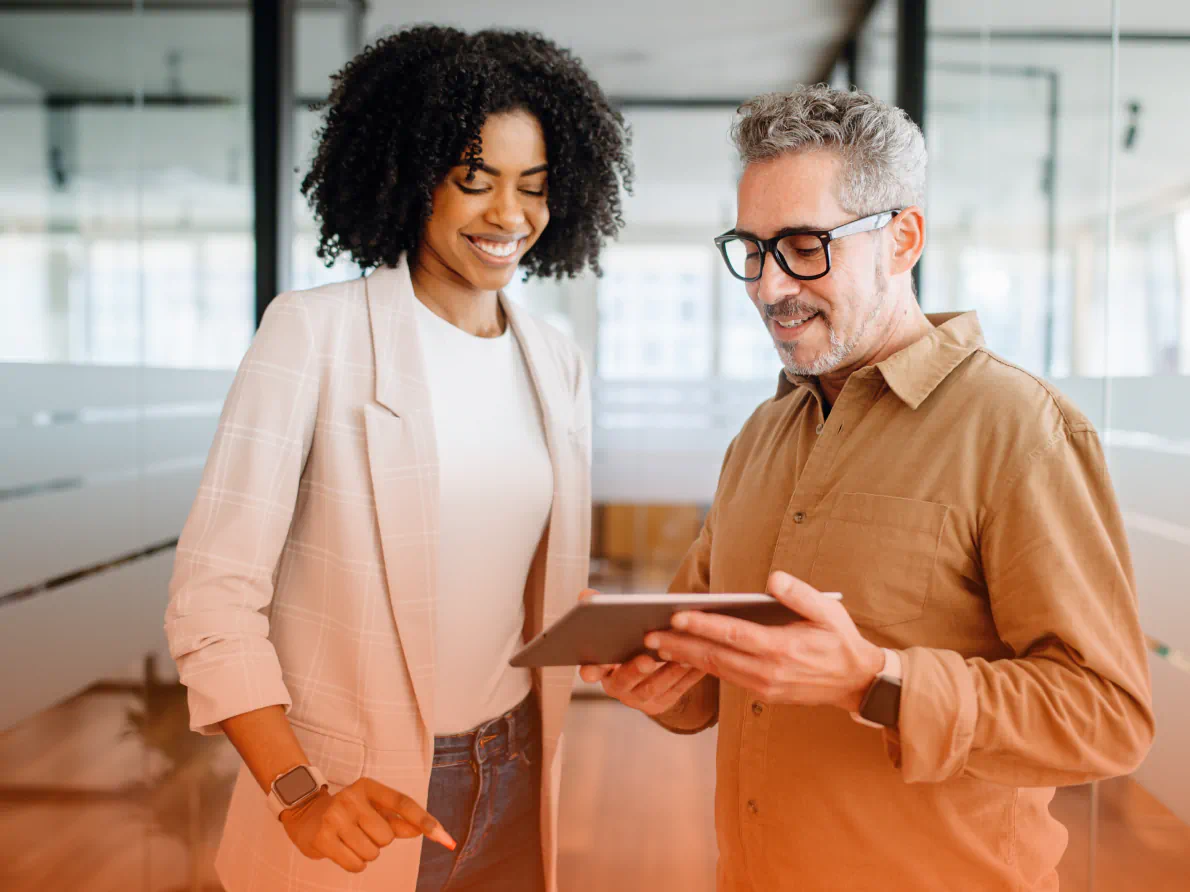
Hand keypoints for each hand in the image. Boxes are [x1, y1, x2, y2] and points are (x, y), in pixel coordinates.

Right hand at [281, 777, 454, 873]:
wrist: (306, 814)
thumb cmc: (349, 813)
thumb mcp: (373, 809)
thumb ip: (398, 819)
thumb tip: (421, 829)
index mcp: (369, 787)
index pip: (403, 804)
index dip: (425, 821)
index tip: (446, 838)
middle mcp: (352, 798)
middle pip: (387, 836)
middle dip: (379, 841)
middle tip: (362, 831)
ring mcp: (336, 817)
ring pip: (372, 853)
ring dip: (366, 853)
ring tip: (350, 839)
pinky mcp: (323, 838)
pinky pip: (356, 865)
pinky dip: (355, 864)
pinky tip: (342, 850)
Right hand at [576, 588, 707, 716]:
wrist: (648, 672)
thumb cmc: (627, 643)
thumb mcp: (613, 628)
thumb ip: (599, 611)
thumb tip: (586, 594)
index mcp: (600, 669)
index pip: (590, 671)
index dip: (591, 669)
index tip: (592, 668)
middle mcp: (618, 687)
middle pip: (625, 680)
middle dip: (635, 670)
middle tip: (647, 659)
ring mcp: (640, 698)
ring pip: (654, 687)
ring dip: (668, 672)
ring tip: (682, 656)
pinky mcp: (663, 702)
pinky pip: (677, 690)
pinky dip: (688, 677)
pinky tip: (699, 661)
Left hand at [644, 571, 884, 712]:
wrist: (855, 682)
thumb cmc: (840, 639)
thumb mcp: (829, 611)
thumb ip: (800, 594)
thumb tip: (773, 579)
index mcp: (782, 648)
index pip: (733, 635)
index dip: (703, 626)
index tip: (676, 617)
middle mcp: (768, 671)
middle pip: (715, 656)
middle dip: (679, 645)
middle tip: (648, 635)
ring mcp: (764, 685)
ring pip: (716, 670)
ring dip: (685, 658)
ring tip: (656, 645)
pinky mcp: (762, 692)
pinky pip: (726, 677)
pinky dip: (702, 667)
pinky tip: (684, 656)